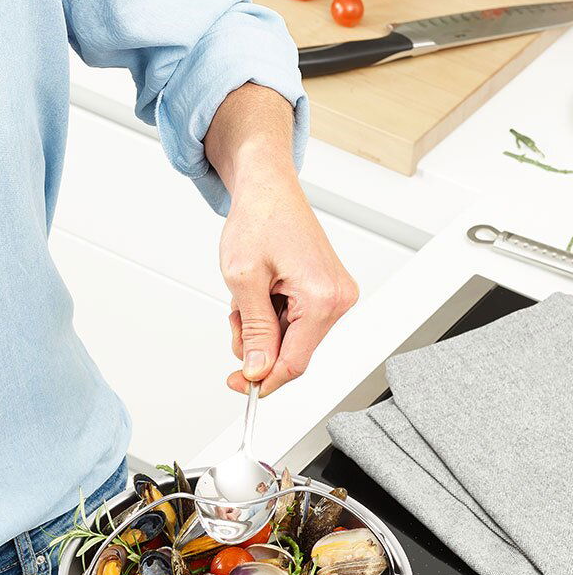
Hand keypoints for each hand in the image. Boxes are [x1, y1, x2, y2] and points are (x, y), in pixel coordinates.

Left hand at [218, 164, 357, 395]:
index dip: (263, 380)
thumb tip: (257, 369)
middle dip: (257, 341)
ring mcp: (335, 294)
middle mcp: (338, 298)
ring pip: (290, 336)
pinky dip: (271, 312)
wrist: (268, 189)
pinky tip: (262, 288)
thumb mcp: (244, 280)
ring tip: (249, 290)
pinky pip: (295, 320)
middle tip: (237, 313)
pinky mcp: (327, 290)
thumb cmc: (258, 221)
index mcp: (322, 298)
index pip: (294, 362)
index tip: (238, 385)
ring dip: (261, 324)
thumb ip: (254, 331)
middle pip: (292, 351)